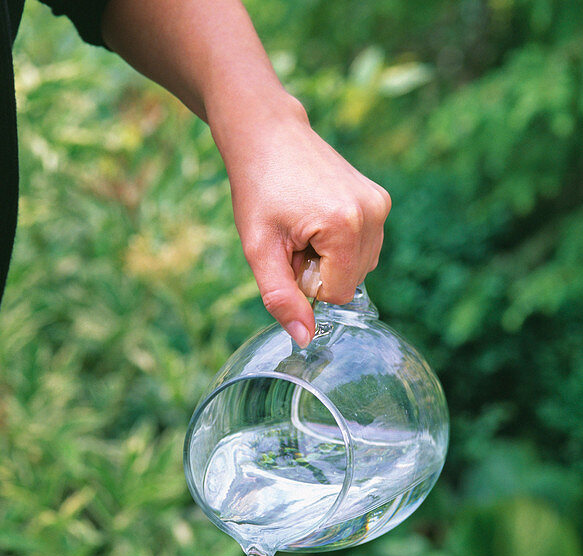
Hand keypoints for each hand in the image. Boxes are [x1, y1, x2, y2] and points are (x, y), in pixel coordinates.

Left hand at [100, 0, 389, 346]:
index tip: (290, 252)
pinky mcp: (380, 198)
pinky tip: (317, 216)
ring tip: (304, 225)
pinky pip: (363, 247)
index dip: (307, 283)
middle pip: (351, 282)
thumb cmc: (257, 190)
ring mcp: (380, 203)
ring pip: (359, 267)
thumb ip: (282, 299)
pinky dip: (339, 243)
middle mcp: (373, 213)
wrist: (267, 133)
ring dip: (329, 259)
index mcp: (345, 226)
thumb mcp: (259, 251)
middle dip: (320, 272)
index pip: (337, 294)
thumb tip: (305, 340)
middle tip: (294, 237)